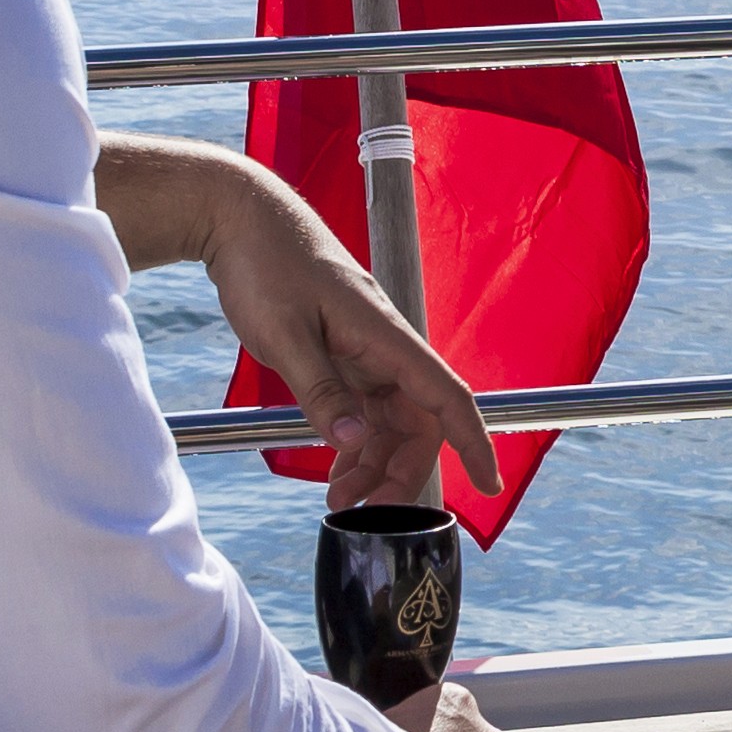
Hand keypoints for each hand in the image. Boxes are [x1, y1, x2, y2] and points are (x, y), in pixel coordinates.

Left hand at [195, 167, 502, 512]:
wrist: (241, 220)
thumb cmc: (266, 264)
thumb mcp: (285, 335)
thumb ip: (322, 390)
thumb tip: (355, 441)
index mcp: (385, 336)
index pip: (446, 397)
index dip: (473, 441)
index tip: (489, 483)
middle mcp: (384, 345)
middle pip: (419, 421)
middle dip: (400, 471)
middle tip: (363, 511)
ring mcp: (364, 350)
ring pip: (389, 419)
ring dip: (373, 462)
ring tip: (339, 498)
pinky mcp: (342, 353)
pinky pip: (363, 407)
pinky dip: (354, 440)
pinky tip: (334, 465)